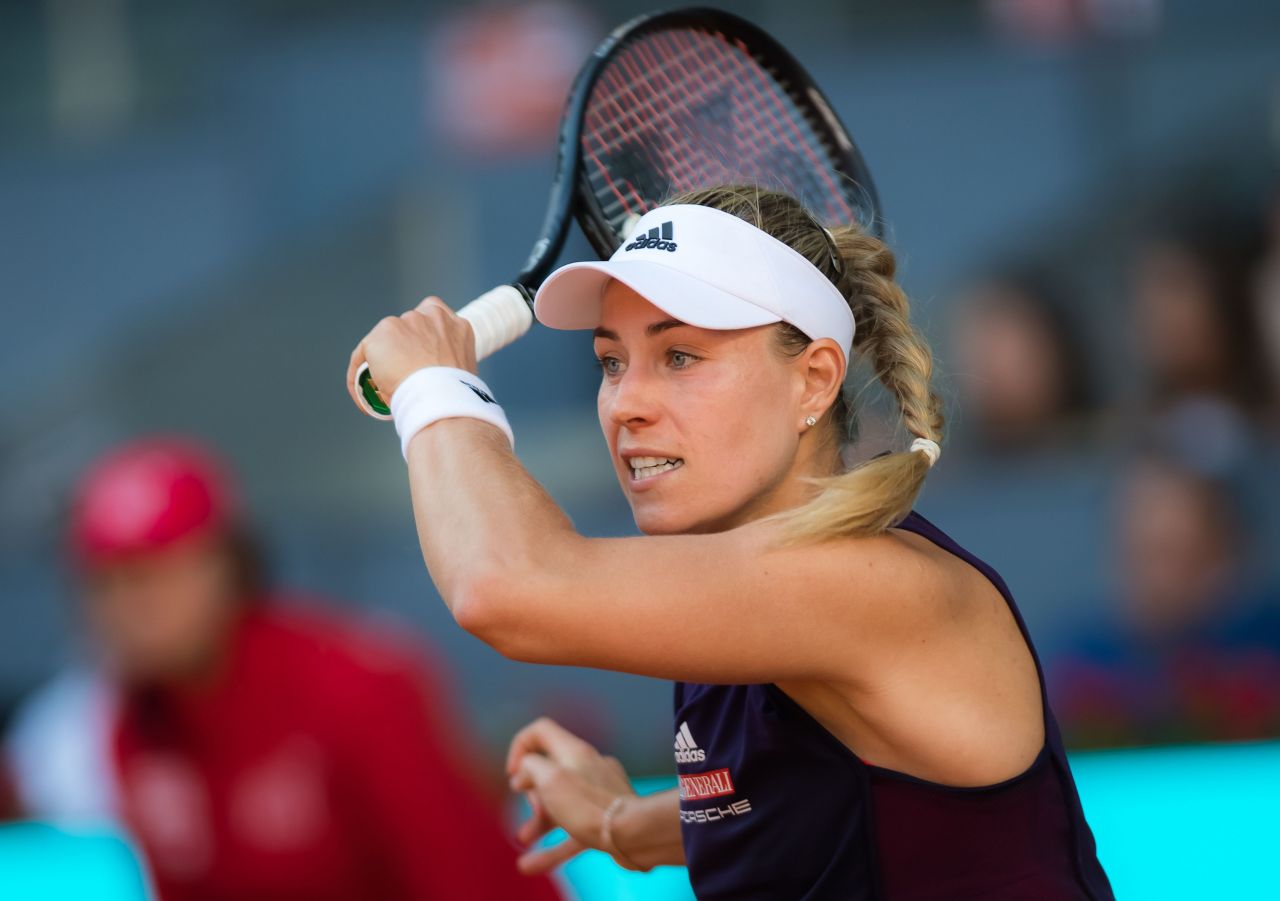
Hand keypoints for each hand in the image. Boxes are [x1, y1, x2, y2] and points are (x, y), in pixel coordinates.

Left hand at [347, 297, 476, 412]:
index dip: (424, 337)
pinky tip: (362, 398)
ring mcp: (403, 323)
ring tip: (382, 389)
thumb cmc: (456, 396)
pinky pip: (361, 357)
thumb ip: (449, 363)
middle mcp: (429, 316)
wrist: (442, 399)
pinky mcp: (380, 335)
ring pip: (384, 341)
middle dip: (402, 348)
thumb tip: (435, 378)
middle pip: (407, 327)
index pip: (433, 318)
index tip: (420, 356)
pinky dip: (357, 377)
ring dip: (382, 360)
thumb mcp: (463, 372)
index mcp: (454, 324)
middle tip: (401, 376)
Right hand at [506, 717, 637, 874]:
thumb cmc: (589, 805)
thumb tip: (523, 773)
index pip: (540, 731)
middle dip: (532, 793)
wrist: (634, 833)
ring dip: (539, 822)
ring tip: (523, 840)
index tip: (513, 773)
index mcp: (573, 751)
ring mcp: (598, 792)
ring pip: (561, 804)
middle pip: (550, 771)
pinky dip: (553, 845)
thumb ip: (530, 768)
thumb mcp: (549, 778)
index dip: (520, 747)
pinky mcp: (605, 818)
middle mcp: (587, 766)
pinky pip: (573, 830)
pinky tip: (532, 863)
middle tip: (530, 809)